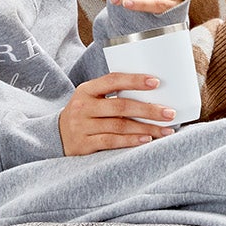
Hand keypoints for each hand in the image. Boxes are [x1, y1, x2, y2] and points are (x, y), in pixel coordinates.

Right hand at [59, 70, 175, 154]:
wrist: (56, 136)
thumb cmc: (84, 114)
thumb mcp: (91, 98)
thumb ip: (112, 94)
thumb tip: (152, 93)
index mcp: (87, 90)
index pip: (113, 80)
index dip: (135, 80)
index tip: (156, 82)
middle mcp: (83, 106)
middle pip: (121, 106)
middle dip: (148, 109)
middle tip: (169, 113)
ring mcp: (82, 126)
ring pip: (119, 125)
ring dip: (145, 128)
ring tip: (165, 130)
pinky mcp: (84, 144)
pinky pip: (112, 141)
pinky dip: (131, 141)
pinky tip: (146, 140)